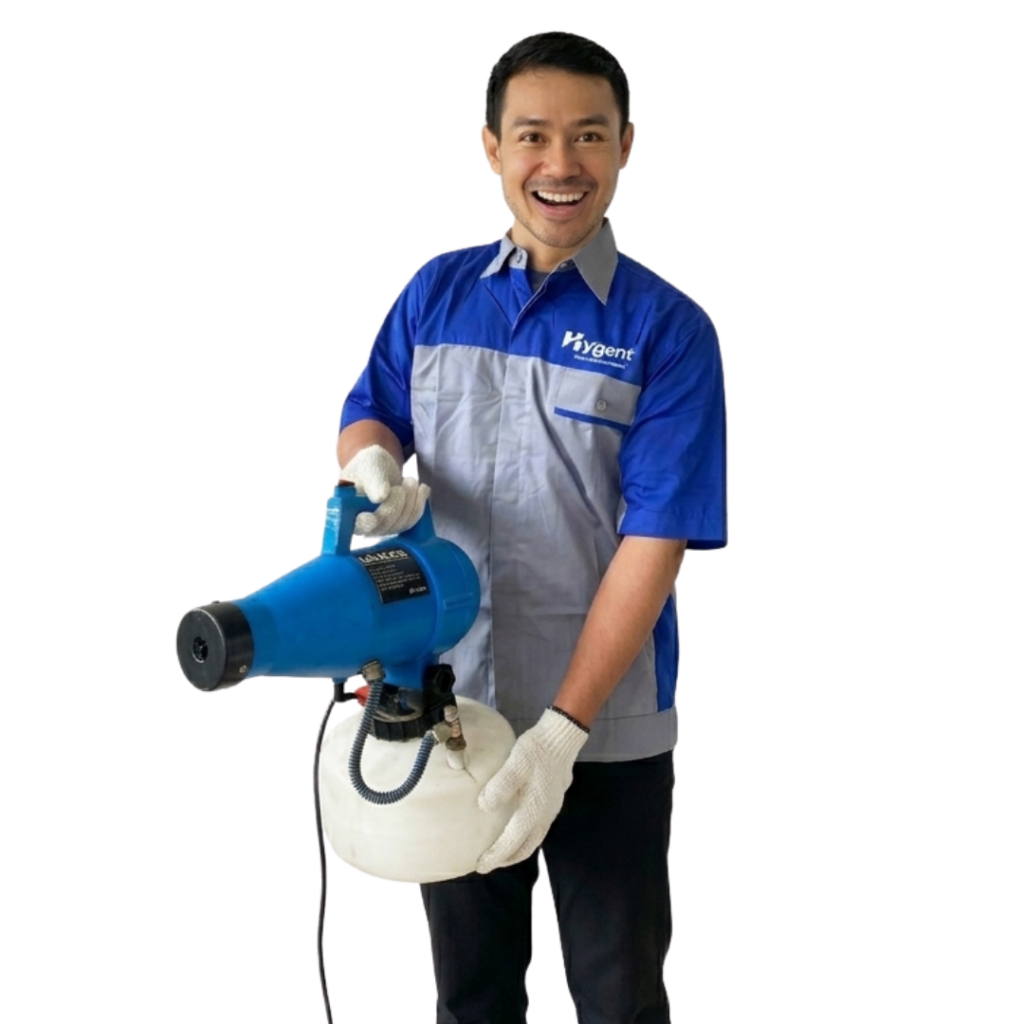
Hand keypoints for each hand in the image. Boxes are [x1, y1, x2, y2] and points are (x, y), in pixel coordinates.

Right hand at [338, 445, 429, 538]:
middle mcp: (361, 524)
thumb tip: (380, 498)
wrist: (379, 465)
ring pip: (400, 524)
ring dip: (412, 501)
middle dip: (398, 503)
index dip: (364, 525)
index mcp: (347, 511)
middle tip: (408, 479)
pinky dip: (419, 504)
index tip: (371, 517)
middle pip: (383, 525)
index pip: (355, 524)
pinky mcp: (395, 525)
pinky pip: (411, 522)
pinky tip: (423, 489)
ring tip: (411, 479)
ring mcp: (379, 527)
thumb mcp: (369, 467)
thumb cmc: (368, 464)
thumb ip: (373, 482)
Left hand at [476, 708, 588, 873]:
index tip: (480, 866)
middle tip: (489, 864)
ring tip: (502, 852)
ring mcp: (551, 810)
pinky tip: (519, 829)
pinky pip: (539, 829)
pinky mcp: (554, 801)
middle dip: (507, 858)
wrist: (560, 738)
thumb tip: (484, 807)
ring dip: (518, 849)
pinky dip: (526, 837)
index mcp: (532, 811)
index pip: (512, 842)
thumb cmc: (536, 752)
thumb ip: (500, 786)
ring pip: (534, 839)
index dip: (496, 856)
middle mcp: (544, 816)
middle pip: (525, 848)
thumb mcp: (514, 764)